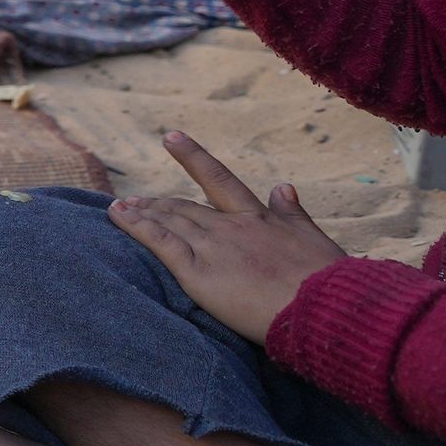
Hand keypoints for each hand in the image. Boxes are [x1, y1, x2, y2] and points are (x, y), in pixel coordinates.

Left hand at [108, 129, 345, 345]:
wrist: (323, 308)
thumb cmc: (325, 281)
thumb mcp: (314, 239)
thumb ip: (293, 213)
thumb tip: (283, 185)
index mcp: (258, 218)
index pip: (219, 179)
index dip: (193, 157)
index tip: (171, 138)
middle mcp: (231, 226)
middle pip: (185, 207)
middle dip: (157, 203)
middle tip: (133, 200)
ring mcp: (213, 247)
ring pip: (169, 220)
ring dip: (142, 213)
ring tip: (120, 209)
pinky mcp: (199, 272)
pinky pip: (161, 243)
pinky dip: (137, 227)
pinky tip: (120, 217)